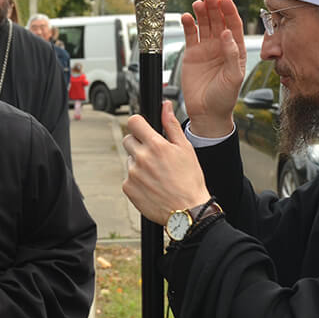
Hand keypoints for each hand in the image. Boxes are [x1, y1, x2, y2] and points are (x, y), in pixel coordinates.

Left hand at [122, 100, 210, 224]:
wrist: (188, 211)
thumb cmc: (190, 180)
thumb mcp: (185, 149)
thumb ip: (171, 125)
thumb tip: (165, 106)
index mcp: (156, 145)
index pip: (134, 122)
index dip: (139, 124)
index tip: (144, 130)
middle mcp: (141, 158)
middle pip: (128, 140)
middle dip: (138, 144)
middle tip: (154, 156)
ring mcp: (133, 174)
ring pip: (130, 160)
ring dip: (139, 163)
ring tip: (157, 175)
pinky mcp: (128, 189)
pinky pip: (128, 178)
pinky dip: (137, 180)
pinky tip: (152, 186)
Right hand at [180, 0, 245, 137]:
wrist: (207, 113)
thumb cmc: (224, 98)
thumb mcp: (233, 77)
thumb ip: (231, 54)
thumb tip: (227, 32)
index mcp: (236, 50)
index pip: (234, 25)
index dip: (229, 10)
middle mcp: (221, 46)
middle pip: (218, 20)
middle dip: (214, 6)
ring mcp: (206, 48)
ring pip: (204, 24)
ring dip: (201, 12)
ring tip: (197, 3)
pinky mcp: (192, 53)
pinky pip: (190, 34)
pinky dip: (188, 24)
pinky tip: (186, 17)